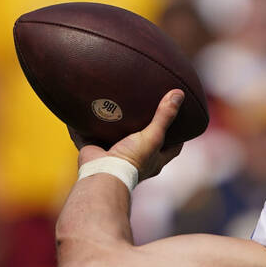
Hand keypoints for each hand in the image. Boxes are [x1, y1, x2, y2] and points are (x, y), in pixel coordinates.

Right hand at [71, 90, 185, 180]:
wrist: (102, 173)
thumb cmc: (132, 159)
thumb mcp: (153, 136)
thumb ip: (164, 116)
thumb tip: (179, 94)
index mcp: (154, 160)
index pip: (173, 148)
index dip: (178, 135)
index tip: (181, 120)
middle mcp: (136, 159)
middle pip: (145, 142)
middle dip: (145, 128)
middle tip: (148, 108)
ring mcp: (114, 156)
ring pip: (116, 138)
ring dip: (115, 126)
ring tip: (118, 105)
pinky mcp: (94, 151)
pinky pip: (88, 135)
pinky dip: (85, 126)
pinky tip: (84, 111)